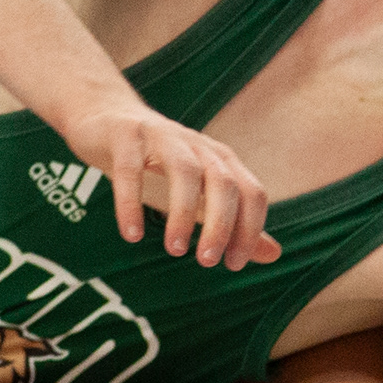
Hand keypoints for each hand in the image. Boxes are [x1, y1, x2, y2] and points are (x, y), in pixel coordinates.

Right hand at [63, 94, 283, 268]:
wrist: (108, 118)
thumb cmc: (158, 164)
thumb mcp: (199, 194)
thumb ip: (233, 223)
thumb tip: (274, 255)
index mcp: (221, 160)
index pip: (253, 192)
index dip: (250, 228)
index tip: (233, 265)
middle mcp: (198, 145)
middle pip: (223, 182)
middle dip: (221, 224)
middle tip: (208, 262)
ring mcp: (162, 136)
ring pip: (184, 171)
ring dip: (183, 212)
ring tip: (175, 250)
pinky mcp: (126, 135)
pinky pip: (131, 169)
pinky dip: (131, 203)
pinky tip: (131, 235)